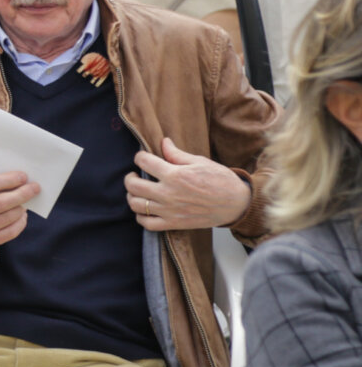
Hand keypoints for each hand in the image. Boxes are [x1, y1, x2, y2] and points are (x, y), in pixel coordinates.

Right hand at [0, 171, 39, 248]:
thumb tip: (19, 182)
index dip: (8, 180)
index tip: (23, 176)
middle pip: (1, 202)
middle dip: (21, 194)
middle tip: (34, 188)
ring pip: (8, 217)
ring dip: (22, 208)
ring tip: (26, 202)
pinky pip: (10, 232)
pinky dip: (20, 222)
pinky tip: (22, 215)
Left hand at [126, 138, 251, 230]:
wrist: (237, 204)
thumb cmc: (221, 180)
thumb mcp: (200, 162)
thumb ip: (177, 154)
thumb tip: (163, 142)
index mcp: (175, 175)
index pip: (144, 162)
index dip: (140, 157)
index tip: (142, 157)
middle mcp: (168, 193)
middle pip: (133, 185)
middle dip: (130, 177)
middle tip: (135, 175)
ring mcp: (170, 211)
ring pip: (136, 204)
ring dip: (132, 196)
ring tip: (138, 191)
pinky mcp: (174, 224)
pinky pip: (147, 224)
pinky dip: (141, 217)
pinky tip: (145, 209)